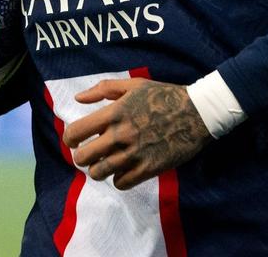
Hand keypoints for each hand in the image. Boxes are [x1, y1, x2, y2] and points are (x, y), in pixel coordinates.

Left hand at [62, 78, 210, 190]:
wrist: (197, 113)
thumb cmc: (164, 95)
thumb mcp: (135, 84)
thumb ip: (104, 89)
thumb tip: (78, 98)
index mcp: (114, 113)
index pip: (75, 132)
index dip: (70, 138)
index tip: (75, 140)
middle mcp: (120, 135)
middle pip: (83, 158)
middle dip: (82, 157)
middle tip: (90, 153)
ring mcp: (134, 154)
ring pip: (99, 173)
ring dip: (99, 170)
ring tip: (106, 163)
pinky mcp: (148, 169)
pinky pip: (121, 183)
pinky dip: (119, 179)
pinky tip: (124, 169)